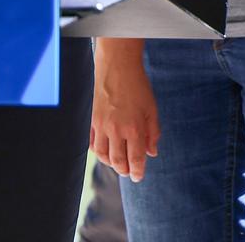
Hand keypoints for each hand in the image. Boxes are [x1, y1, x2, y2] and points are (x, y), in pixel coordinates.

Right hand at [91, 41, 158, 181]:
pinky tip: (105, 152)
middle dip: (124, 170)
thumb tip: (152, 152)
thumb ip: (153, 132)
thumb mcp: (152, 108)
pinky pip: (93, 144)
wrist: (117, 67)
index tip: (138, 177)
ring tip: (118, 164)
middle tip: (129, 173)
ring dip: (111, 164)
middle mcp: (116, 130)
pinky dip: (99, 152)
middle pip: (118, 161)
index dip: (137, 171)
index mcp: (134, 128)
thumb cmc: (138, 86)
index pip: (136, 159)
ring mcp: (101, 126)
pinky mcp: (92, 121)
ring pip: (103, 155)